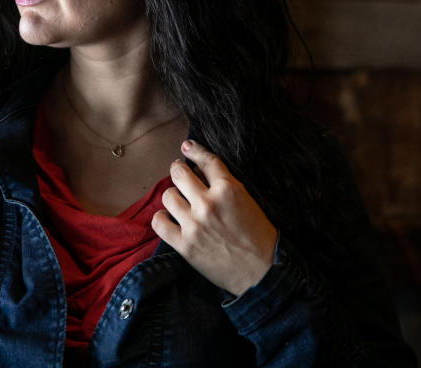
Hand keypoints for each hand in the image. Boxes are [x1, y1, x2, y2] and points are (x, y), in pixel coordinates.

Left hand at [152, 139, 277, 295]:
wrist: (261, 273)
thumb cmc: (259, 237)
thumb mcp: (247, 202)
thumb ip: (225, 185)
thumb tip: (200, 171)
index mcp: (229, 189)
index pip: (206, 160)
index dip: (194, 150)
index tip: (186, 147)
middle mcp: (208, 203)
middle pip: (179, 173)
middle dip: (178, 169)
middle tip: (179, 172)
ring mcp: (194, 224)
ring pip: (168, 195)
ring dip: (173, 196)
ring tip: (179, 201)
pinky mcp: (184, 244)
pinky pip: (159, 222)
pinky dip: (161, 218)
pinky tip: (169, 219)